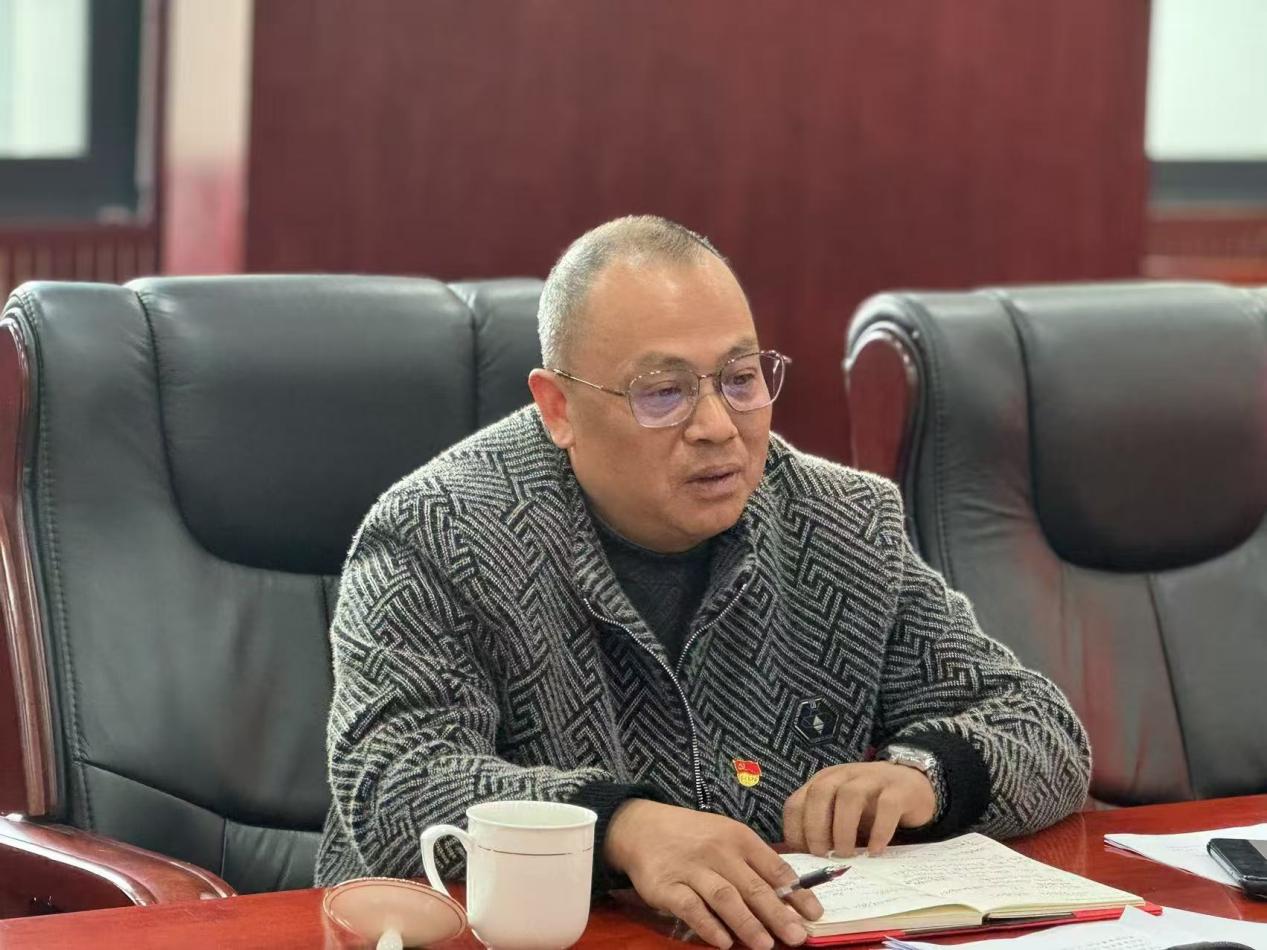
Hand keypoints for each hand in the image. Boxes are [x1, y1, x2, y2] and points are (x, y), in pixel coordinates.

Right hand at [604, 799, 822, 949]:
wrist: (642, 827)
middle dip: (778, 914)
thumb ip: (755, 863)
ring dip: (747, 923)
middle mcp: (718, 851)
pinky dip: (708, 925)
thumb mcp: (726, 836)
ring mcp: (691, 869)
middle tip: (798, 937)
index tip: (815, 915)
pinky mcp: (666, 886)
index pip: (774, 866)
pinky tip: (723, 942)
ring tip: (765, 945)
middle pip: (752, 886)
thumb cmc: (693, 836)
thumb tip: (791, 896)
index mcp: (738, 837)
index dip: (796, 893)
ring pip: (724, 897)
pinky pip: (690, 907)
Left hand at [783, 762, 935, 857]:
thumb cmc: (871, 806)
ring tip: (846, 855)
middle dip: (816, 828)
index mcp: (824, 782)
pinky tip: (875, 851)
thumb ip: (824, 829)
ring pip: (850, 797)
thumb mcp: (841, 814)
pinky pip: (886, 807)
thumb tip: (804, 862)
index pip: (797, 801)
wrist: (914, 784)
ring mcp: (872, 779)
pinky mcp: (899, 789)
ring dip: (844, 829)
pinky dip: (879, 831)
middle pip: (820, 794)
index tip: (803, 855)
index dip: (795, 830)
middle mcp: (844, 776)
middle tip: (822, 856)